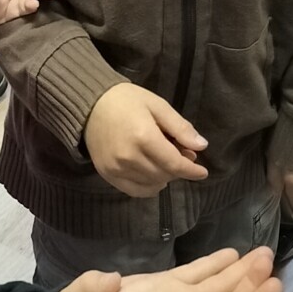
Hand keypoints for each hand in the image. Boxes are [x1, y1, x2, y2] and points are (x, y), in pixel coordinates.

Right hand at [83, 83, 208, 196]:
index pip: (174, 163)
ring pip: (151, 185)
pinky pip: (134, 191)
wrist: (90, 104)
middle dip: (178, 169)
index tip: (203, 172)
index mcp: (143, 137)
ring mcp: (116, 168)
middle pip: (164, 175)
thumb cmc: (126, 100)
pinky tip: (153, 176)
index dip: (191, 170)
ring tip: (166, 162)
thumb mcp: (158, 106)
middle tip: (183, 155)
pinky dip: (149, 187)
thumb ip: (180, 128)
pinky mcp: (107, 174)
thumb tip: (201, 146)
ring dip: (165, 177)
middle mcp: (129, 157)